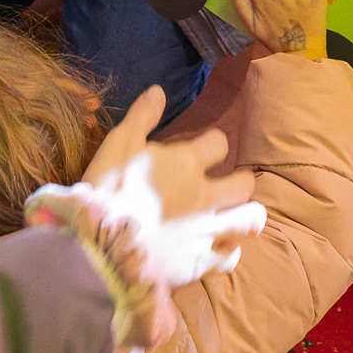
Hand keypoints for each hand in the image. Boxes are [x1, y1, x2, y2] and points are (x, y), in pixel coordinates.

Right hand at [39, 85, 265, 344]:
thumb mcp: (118, 145)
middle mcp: (207, 195)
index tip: (203, 148)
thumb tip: (159, 90)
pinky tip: (216, 250)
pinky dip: (226, 252)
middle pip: (244, 183)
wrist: (103, 248)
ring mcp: (208, 231)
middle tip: (228, 183)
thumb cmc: (108, 191)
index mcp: (187, 163)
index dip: (212, 143)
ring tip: (234, 216)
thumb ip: (141, 116)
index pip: (219, 142)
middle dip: (240, 180)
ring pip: (248, 220)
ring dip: (244, 216)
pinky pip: (229, 257)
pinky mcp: (202, 262)